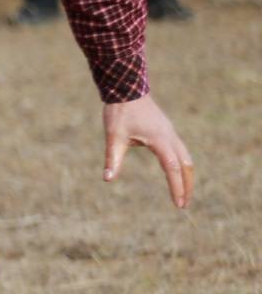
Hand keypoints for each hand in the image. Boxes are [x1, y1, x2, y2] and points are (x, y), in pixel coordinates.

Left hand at [102, 94, 193, 208]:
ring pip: (186, 157)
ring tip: (183, 192)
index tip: (178, 204)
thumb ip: (112, 158)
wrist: (127, 88)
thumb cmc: (119, 112)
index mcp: (160, 140)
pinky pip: (180, 150)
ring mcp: (170, 132)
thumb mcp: (114, 137)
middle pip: (186, 165)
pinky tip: (176, 172)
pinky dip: (182, 164)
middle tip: (184, 204)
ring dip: (186, 175)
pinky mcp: (166, 130)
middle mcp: (170, 137)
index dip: (176, 187)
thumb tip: (107, 179)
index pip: (173, 168)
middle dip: (186, 185)